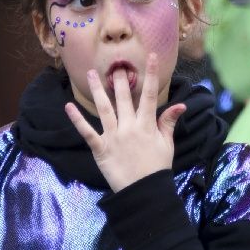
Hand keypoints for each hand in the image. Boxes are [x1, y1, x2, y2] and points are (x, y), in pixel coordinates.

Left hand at [65, 54, 185, 192]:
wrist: (144, 192)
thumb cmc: (157, 167)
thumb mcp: (167, 144)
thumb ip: (168, 122)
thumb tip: (181, 104)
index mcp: (146, 125)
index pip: (149, 95)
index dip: (151, 75)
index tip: (151, 57)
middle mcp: (129, 126)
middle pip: (123, 98)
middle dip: (119, 79)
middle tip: (116, 63)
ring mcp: (113, 136)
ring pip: (104, 109)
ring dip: (97, 90)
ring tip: (92, 74)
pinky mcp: (100, 148)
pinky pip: (87, 132)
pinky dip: (77, 120)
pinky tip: (68, 106)